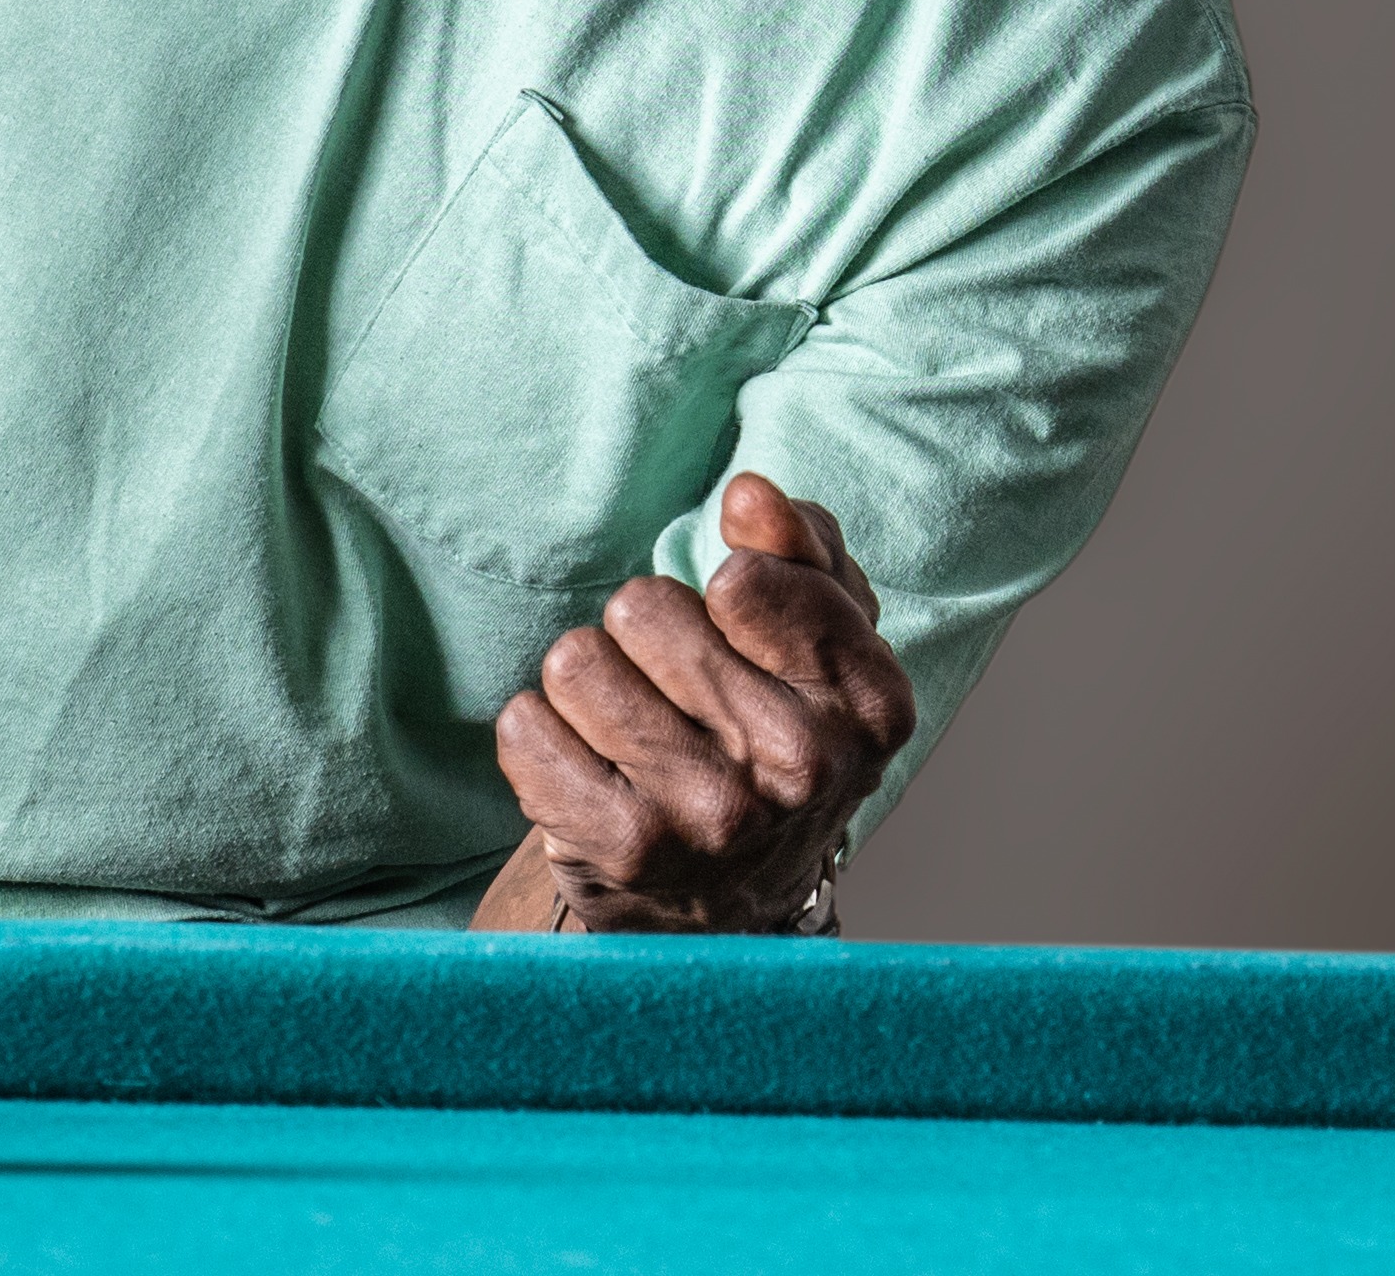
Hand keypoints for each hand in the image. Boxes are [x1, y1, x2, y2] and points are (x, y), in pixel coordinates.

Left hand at [477, 475, 917, 933]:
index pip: (743, 579)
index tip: (734, 635)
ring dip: (588, 686)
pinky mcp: (626, 849)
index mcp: (869, 702)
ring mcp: (714, 815)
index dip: (721, 594)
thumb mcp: (819, 640)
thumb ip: (802, 549)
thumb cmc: (770, 735)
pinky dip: (538, 738)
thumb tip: (750, 494)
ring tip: (627, 734)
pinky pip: (525, 729)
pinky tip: (584, 773)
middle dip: (645, 638)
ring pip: (577, 661)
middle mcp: (802, 764)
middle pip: (645, 608)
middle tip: (677, 699)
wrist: (726, 899)